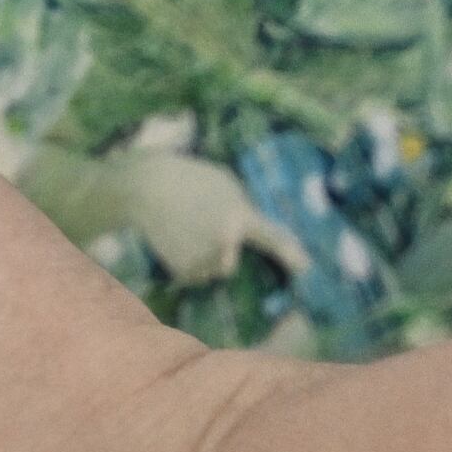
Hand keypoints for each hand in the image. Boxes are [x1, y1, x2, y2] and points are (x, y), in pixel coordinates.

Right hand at [112, 151, 307, 288]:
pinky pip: (192, 273)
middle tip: (200, 229)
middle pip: (230, 262)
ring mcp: (202, 258)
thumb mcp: (226, 183)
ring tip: (183, 231)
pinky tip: (173, 241)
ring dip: (202, 257)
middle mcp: (225, 243)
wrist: (144, 187)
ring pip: (210, 269)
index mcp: (239, 217)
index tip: (307, 269)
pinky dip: (185, 262)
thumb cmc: (188, 178)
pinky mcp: (182, 269)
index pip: (273, 239)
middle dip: (220, 252)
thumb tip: (252, 229)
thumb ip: (242, 208)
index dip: (293, 256)